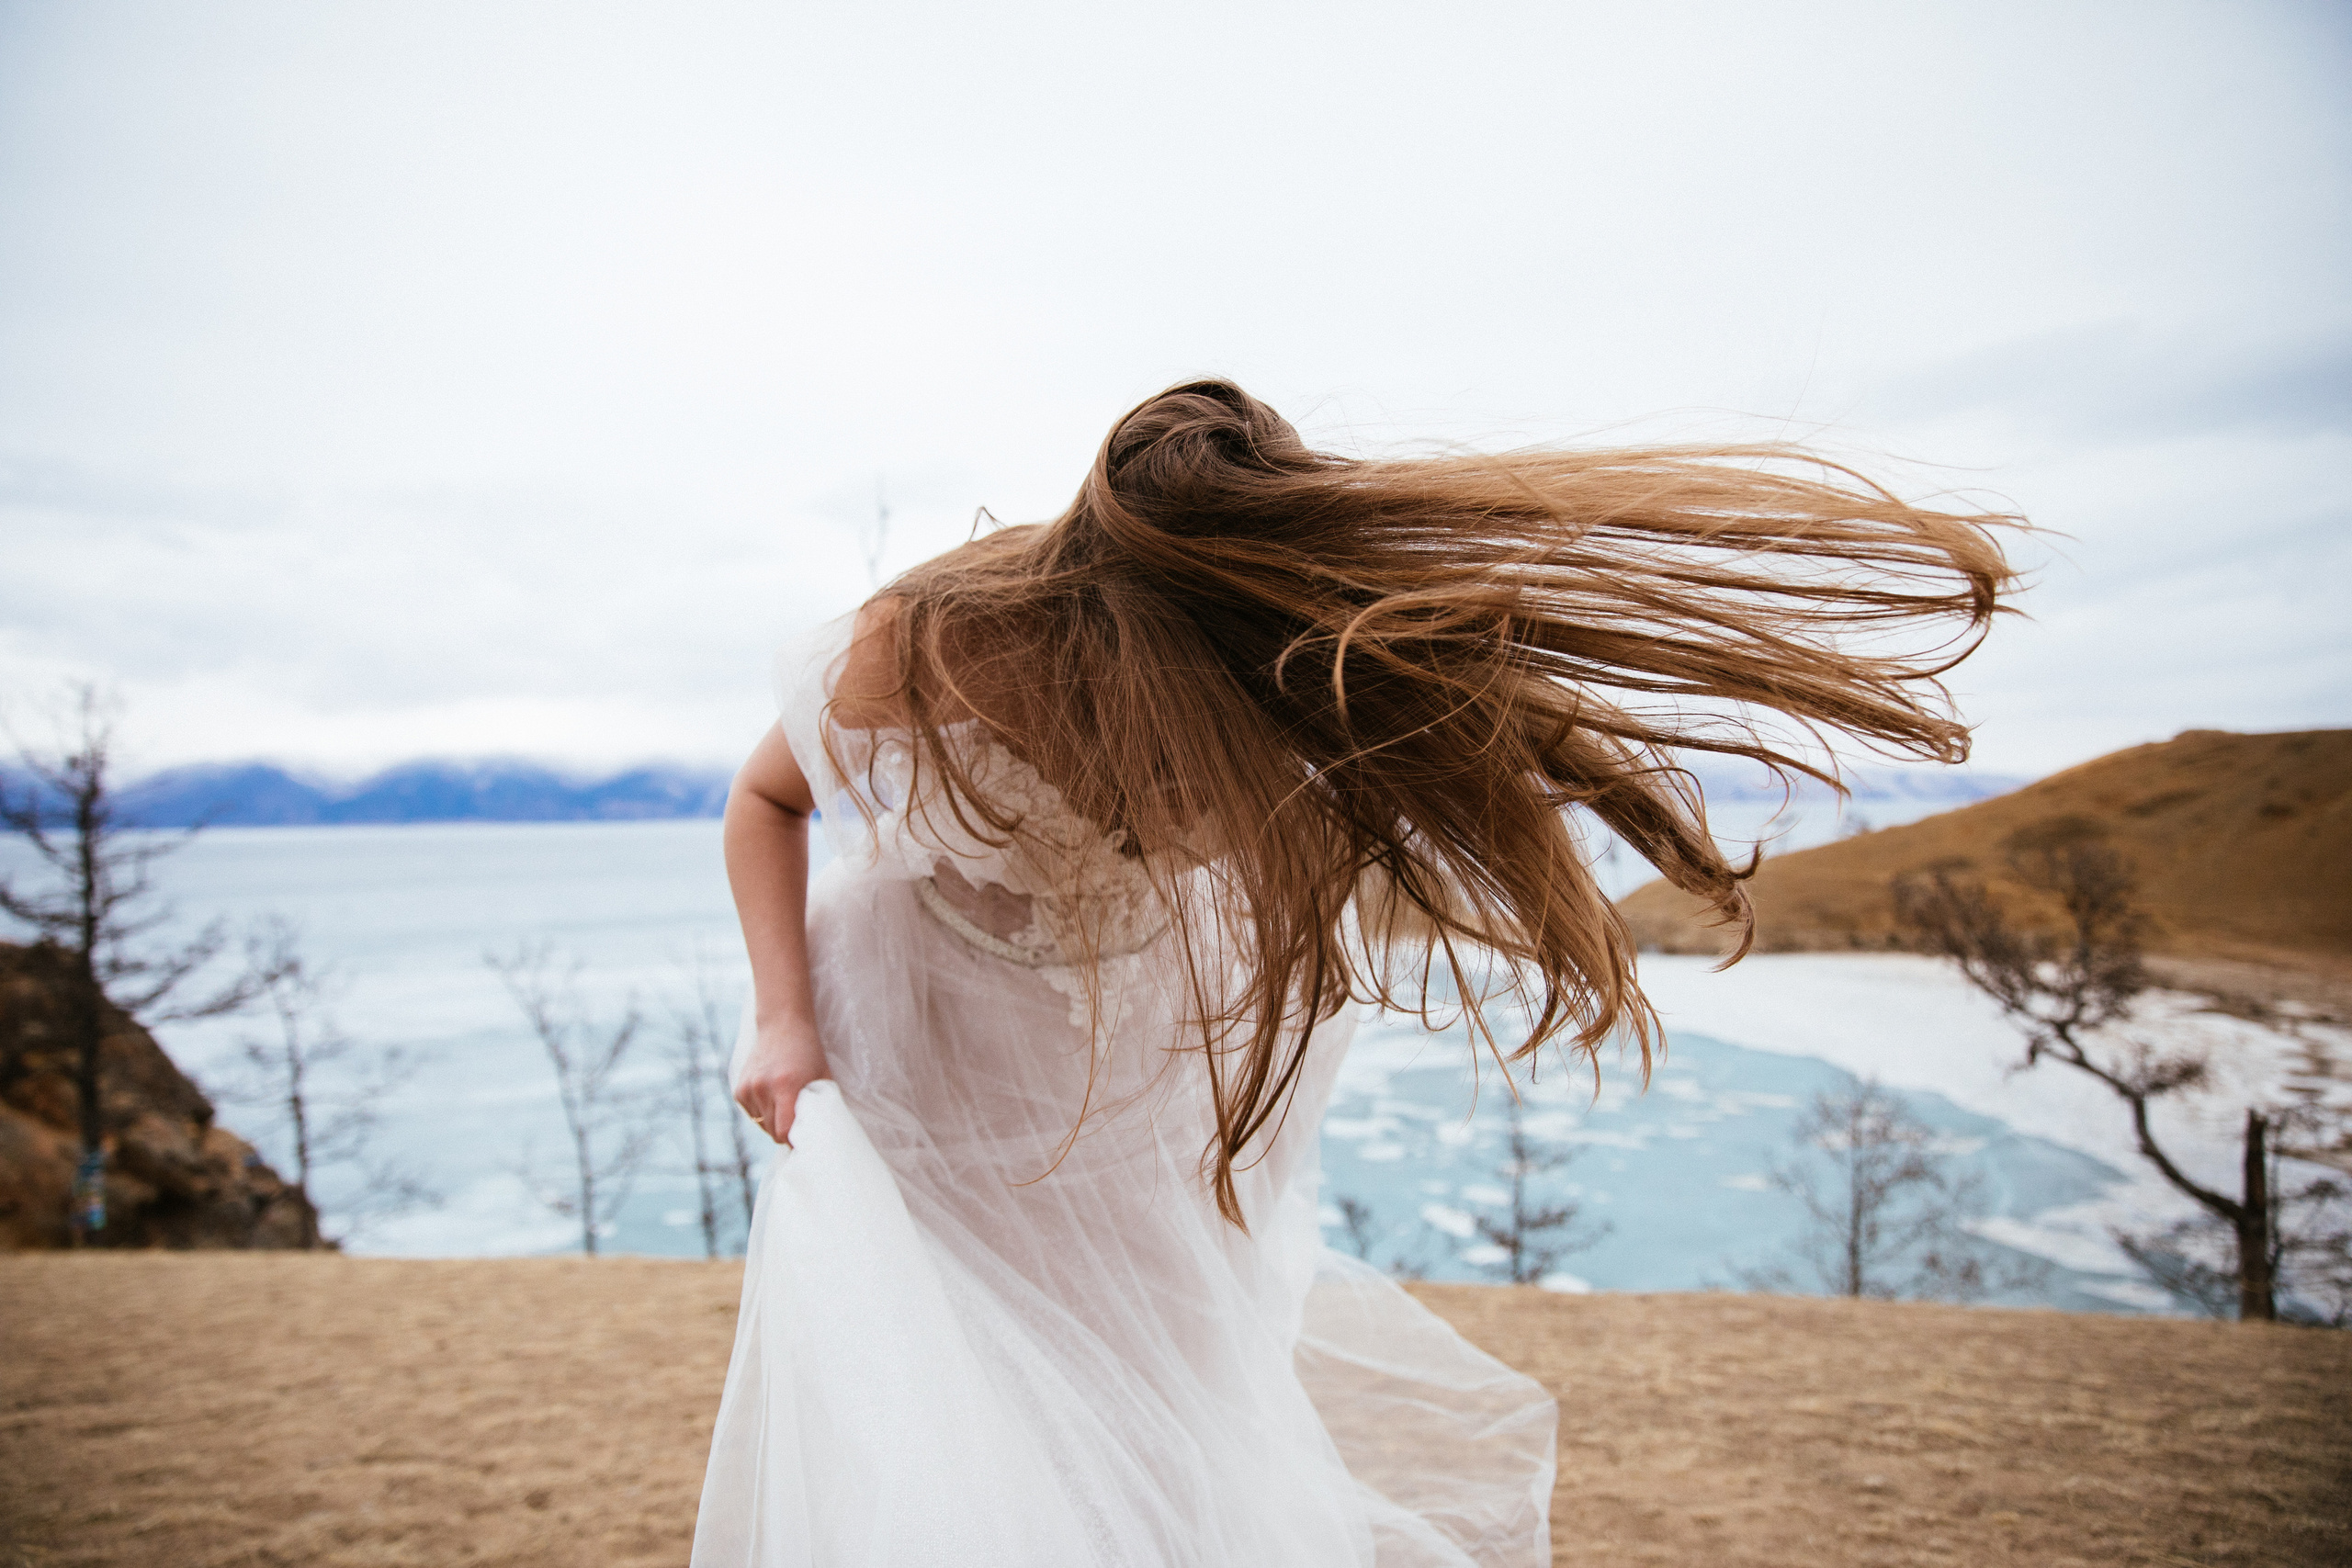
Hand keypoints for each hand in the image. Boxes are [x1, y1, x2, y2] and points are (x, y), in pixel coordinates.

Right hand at [734, 1019, 829, 1146]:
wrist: (782, 1025)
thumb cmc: (808, 1051)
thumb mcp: (822, 1075)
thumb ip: (822, 1103)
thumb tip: (824, 1130)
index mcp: (785, 1086)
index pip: (783, 1132)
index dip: (794, 1139)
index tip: (804, 1138)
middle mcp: (762, 1088)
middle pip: (772, 1131)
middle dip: (785, 1131)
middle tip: (798, 1119)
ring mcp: (748, 1088)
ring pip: (761, 1124)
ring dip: (773, 1121)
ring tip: (785, 1104)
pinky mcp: (739, 1090)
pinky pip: (752, 1114)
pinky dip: (762, 1112)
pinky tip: (772, 1097)